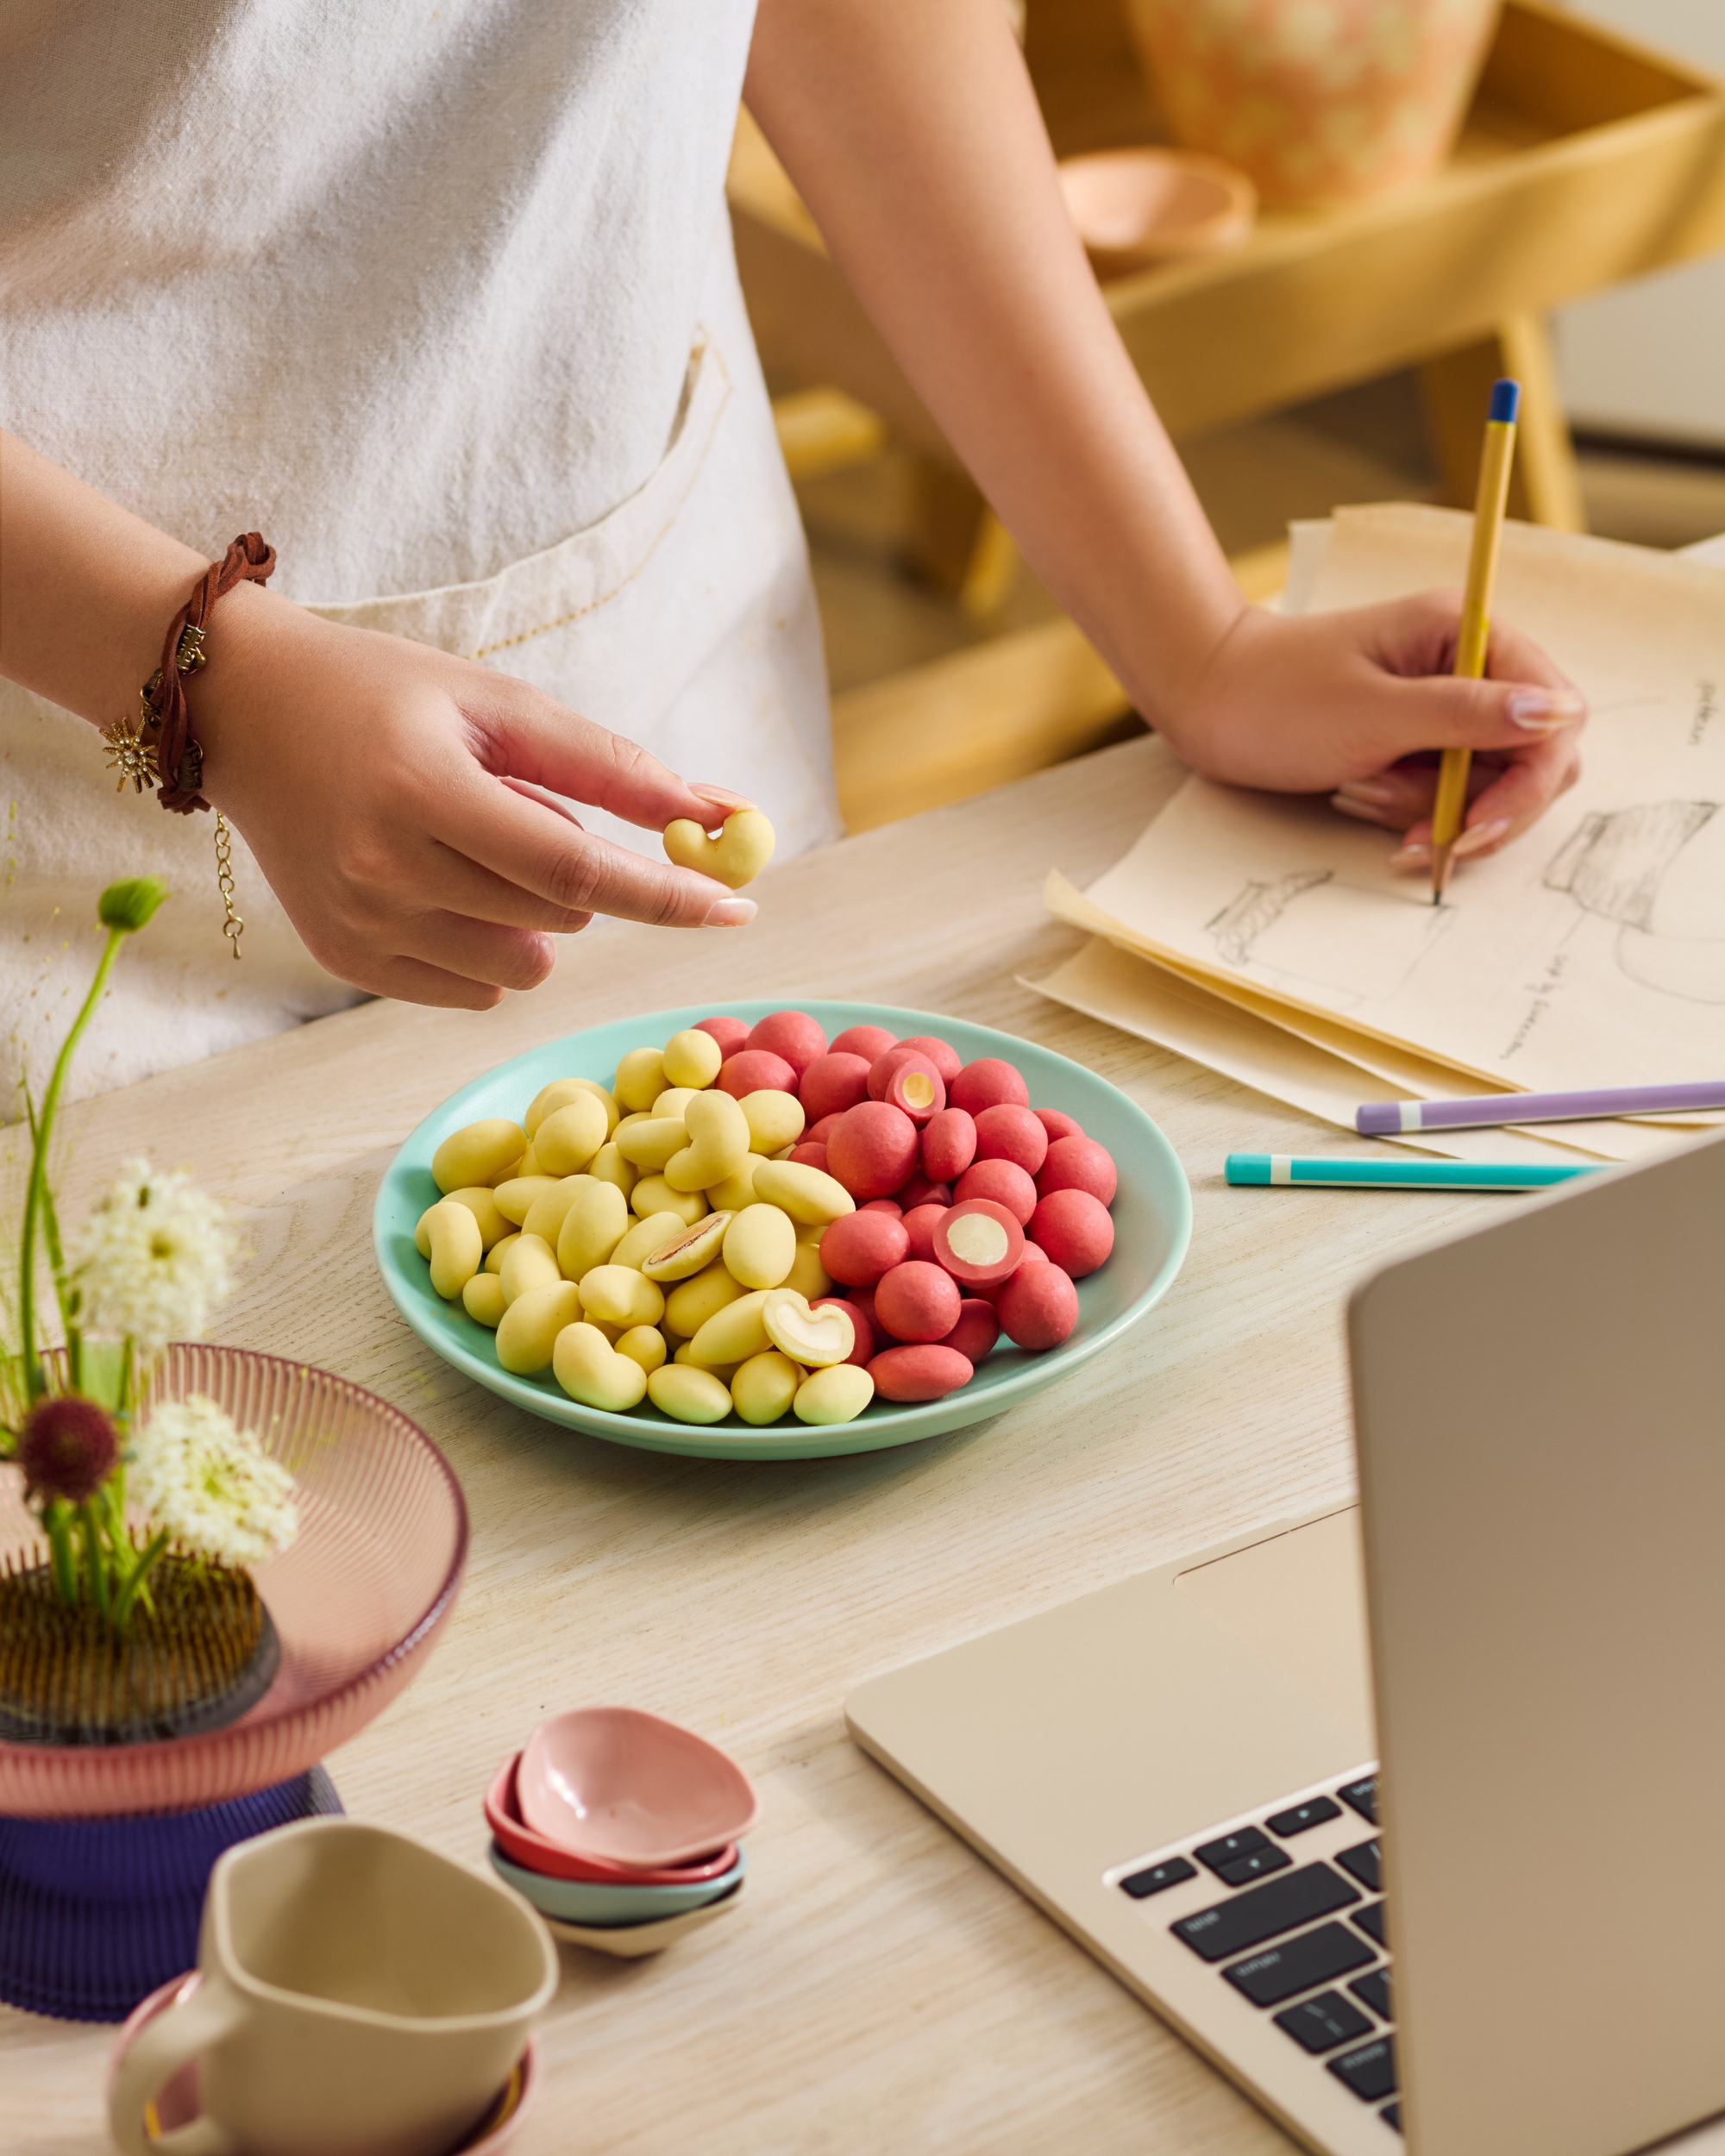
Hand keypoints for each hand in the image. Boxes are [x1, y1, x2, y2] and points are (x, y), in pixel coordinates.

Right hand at [193, 587, 757, 1008]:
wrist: (246, 712)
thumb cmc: (389, 697)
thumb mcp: (500, 705)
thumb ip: (612, 765)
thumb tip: (722, 816)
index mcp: (422, 790)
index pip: (576, 869)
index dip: (666, 894)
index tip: (741, 907)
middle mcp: (382, 869)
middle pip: (558, 916)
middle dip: (575, 874)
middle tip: (509, 807)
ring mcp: (359, 924)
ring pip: (524, 965)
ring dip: (532, 916)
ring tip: (465, 845)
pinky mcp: (345, 960)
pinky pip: (476, 991)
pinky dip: (487, 946)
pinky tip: (436, 884)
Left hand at [1161, 594, 1585, 871]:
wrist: (1205, 701)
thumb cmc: (1277, 695)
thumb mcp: (1374, 711)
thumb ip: (1468, 714)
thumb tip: (1557, 712)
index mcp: (1467, 634)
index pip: (1553, 715)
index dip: (1529, 781)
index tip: (1476, 827)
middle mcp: (1467, 666)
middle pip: (1530, 759)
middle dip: (1479, 806)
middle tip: (1421, 835)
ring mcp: (1443, 707)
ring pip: (1484, 786)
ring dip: (1430, 809)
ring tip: (1361, 795)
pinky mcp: (1416, 741)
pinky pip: (1443, 792)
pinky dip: (1407, 809)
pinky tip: (1356, 798)